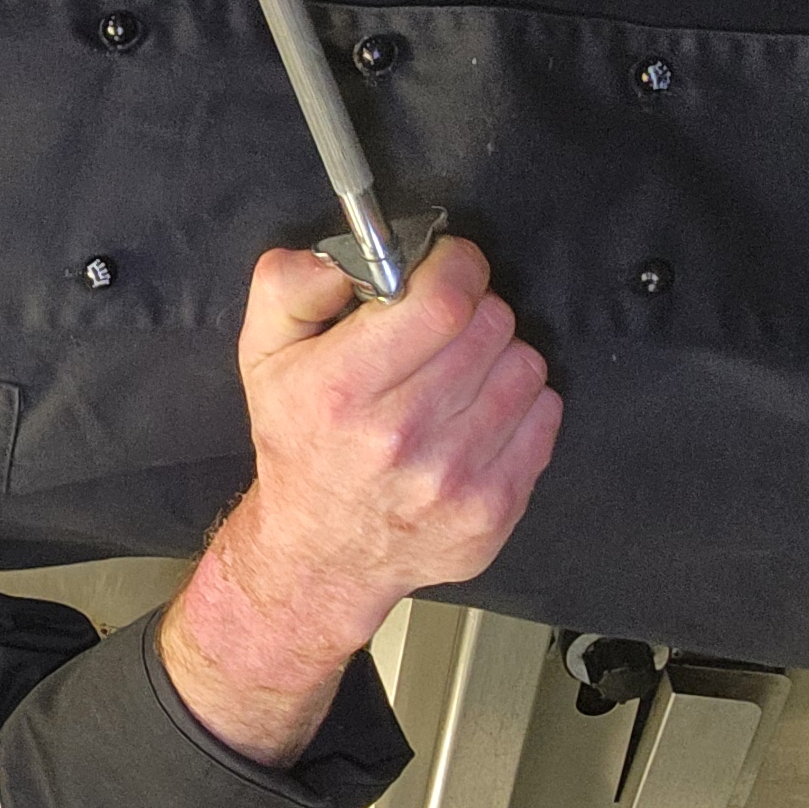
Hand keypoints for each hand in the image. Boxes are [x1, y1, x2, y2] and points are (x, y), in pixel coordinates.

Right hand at [156, 237, 558, 763]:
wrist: (321, 552)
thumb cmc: (299, 440)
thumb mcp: (263, 354)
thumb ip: (291, 285)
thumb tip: (352, 255)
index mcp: (341, 389)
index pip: (443, 299)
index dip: (457, 265)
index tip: (448, 265)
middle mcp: (400, 437)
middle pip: (490, 326)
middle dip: (473, 309)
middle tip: (445, 326)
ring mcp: (454, 479)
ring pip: (525, 366)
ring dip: (498, 356)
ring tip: (459, 375)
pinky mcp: (495, 510)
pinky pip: (545, 415)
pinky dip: (520, 404)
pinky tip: (478, 414)